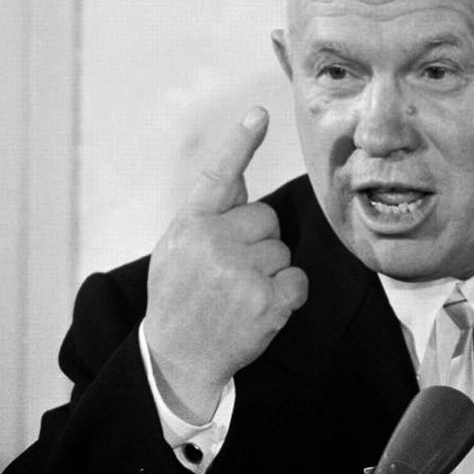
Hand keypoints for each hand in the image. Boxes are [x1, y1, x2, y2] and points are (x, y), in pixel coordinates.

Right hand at [144, 106, 308, 422]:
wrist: (176, 358)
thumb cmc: (179, 296)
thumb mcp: (177, 248)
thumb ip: (208, 213)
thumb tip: (241, 173)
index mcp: (191, 225)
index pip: (219, 176)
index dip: (240, 143)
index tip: (259, 114)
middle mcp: (214, 243)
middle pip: (267, 219)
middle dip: (257, 242)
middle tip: (230, 272)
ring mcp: (240, 272)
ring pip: (283, 250)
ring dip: (270, 272)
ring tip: (238, 294)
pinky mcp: (265, 300)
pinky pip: (298, 280)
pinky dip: (287, 296)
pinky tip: (259, 310)